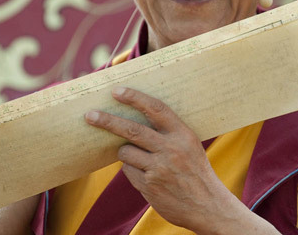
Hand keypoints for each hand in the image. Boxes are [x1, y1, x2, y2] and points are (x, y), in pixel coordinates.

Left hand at [84, 87, 239, 231]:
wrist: (208, 205)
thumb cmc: (195, 171)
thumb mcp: (189, 145)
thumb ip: (167, 132)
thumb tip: (134, 117)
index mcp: (183, 135)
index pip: (156, 109)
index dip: (135, 98)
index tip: (117, 91)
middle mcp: (171, 149)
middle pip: (131, 130)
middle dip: (107, 121)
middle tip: (90, 115)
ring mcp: (159, 169)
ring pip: (126, 152)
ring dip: (125, 152)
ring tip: (139, 158)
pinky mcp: (149, 186)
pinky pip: (128, 171)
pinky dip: (132, 170)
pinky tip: (147, 175)